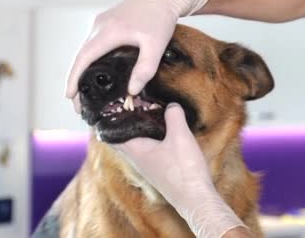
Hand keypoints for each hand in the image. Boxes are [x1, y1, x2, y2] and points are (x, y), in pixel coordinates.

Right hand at [65, 0, 207, 110]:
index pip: (84, 58)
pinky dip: (90, 58)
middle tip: (77, 102)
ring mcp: (102, 22)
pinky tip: (96, 71)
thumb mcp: (156, 46)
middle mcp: (100, 25)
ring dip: (82, 68)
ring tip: (84, 90)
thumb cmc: (161, 17)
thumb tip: (132, 90)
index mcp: (109, 31)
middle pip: (81, 55)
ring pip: (86, 48)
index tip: (69, 95)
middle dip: (76, 79)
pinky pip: (93, 42)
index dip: (74, 78)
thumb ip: (145, 69)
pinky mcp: (107, 21)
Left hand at [115, 104, 247, 237]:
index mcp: (135, 150)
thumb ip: (174, 116)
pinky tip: (163, 134)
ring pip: (135, 145)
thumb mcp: (180, 136)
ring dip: (137, 131)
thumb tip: (171, 105)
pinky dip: (150, 140)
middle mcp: (137, 160)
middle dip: (123, 123)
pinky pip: (148, 151)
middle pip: (122, 139)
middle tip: (129, 107)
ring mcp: (148, 167)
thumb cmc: (184, 170)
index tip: (111, 105)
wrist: (195, 198)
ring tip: (146, 115)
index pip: (111, 134)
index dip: (109, 119)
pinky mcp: (159, 171)